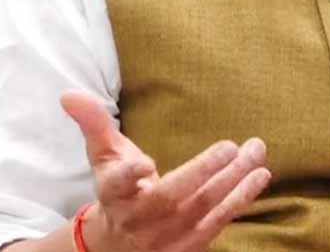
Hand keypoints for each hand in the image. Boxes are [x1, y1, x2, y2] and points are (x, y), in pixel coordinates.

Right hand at [61, 91, 270, 251]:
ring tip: (257, 153)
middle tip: (233, 146)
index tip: (143, 163)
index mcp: (114, 193)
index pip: (118, 184)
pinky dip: (240, 200)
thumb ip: (93, 123)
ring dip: (233, 183)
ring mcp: (165, 239)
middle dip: (203, 173)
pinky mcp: (188, 247)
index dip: (129, 176)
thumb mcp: (103, 154)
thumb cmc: (117, 187)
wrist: (118, 243)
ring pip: (202, 211)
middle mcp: (139, 219)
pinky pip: (217, 224)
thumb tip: (69, 94)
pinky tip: (260, 176)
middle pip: (172, 198)